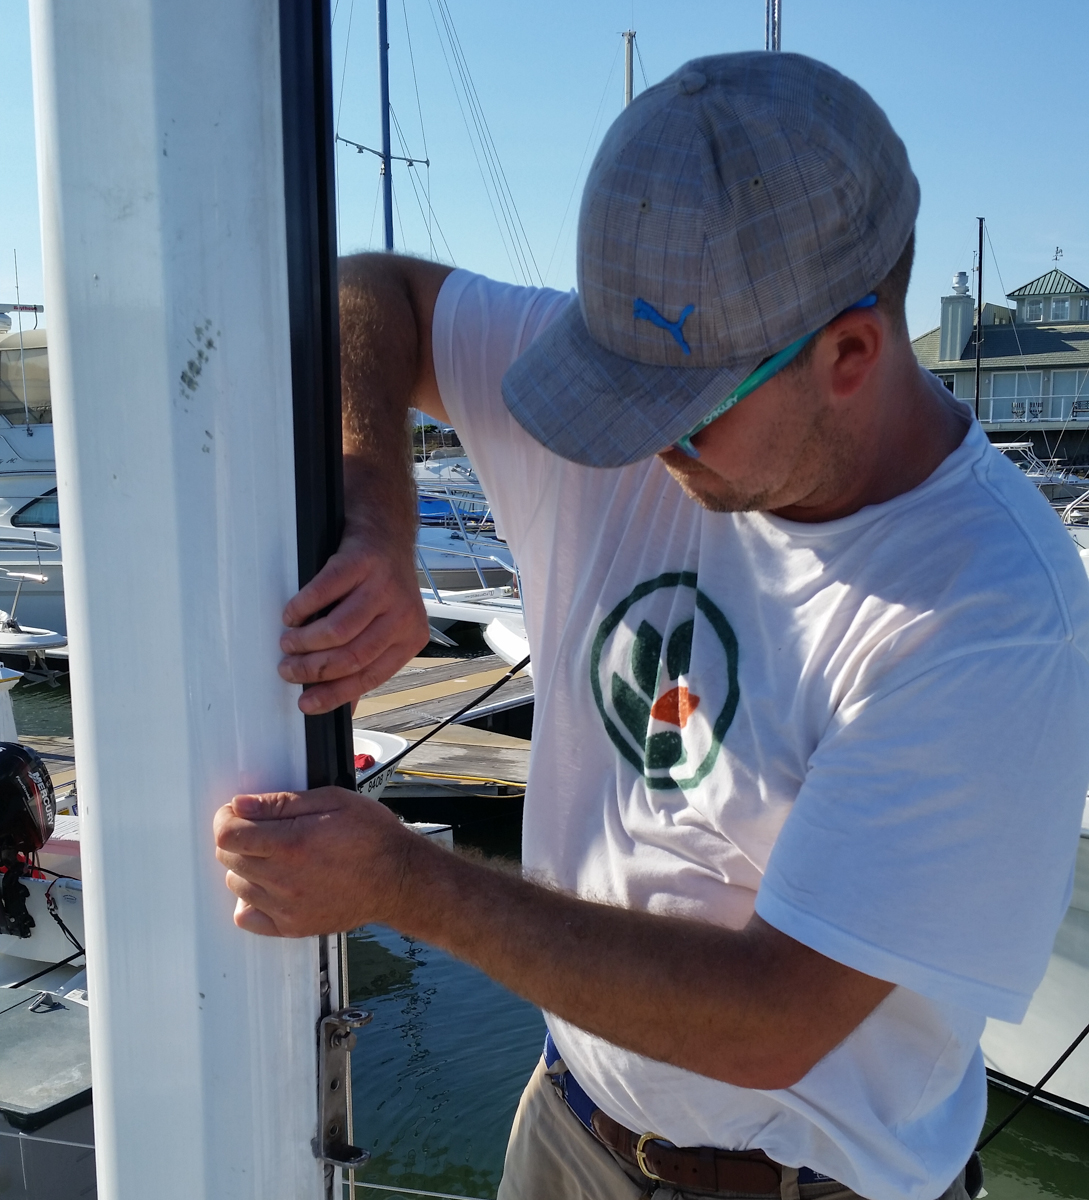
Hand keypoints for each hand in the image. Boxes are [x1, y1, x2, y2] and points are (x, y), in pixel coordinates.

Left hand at [213, 786, 419, 936]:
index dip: (226, 818)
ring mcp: (286, 908)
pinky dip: (250, 902)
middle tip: (263, 830)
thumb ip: (283, 803)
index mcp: (292, 844)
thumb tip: (242, 805)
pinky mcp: (292, 927)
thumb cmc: (372, 837)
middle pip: (228, 859)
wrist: (398, 879)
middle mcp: (284, 879)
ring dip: (246, 867)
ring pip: (236, 885)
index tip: (237, 813)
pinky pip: (247, 918)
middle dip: (238, 838)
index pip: (227, 835)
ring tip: (275, 857)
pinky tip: (271, 886)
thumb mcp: (333, 801)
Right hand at [278, 522, 428, 713]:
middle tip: (288, 670)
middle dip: (312, 670)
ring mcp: (384, 586)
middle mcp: (403, 614)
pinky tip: (292, 614)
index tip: (306, 704)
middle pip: (353, 656)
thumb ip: (365, 663)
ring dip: (305, 642)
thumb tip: (342, 706)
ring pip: (339, 630)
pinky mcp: (362, 562)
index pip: (370, 677)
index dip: (334, 694)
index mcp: (410, 638)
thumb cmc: (380, 585)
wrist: (385, 531)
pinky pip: (325, 592)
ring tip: (288, 643)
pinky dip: (302, 608)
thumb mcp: (382, 626)